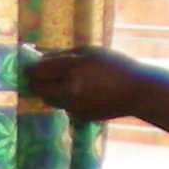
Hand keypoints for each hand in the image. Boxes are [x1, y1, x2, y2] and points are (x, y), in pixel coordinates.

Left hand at [20, 48, 147, 122]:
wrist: (137, 91)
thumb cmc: (114, 65)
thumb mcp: (89, 52)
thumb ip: (61, 54)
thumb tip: (36, 55)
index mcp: (72, 69)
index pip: (37, 71)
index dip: (31, 68)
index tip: (31, 65)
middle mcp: (69, 91)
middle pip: (38, 89)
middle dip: (37, 81)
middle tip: (44, 74)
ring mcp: (73, 107)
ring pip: (49, 100)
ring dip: (51, 91)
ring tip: (68, 81)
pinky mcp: (78, 117)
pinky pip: (64, 107)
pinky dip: (67, 100)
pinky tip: (85, 93)